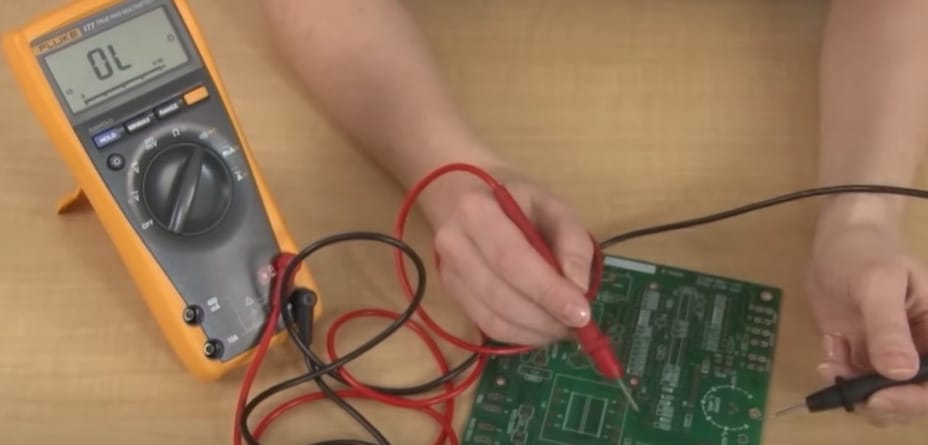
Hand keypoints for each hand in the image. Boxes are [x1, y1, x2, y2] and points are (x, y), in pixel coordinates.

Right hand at [422, 161, 593, 345]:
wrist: (466, 196)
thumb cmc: (518, 200)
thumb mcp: (554, 205)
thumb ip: (572, 241)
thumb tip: (579, 288)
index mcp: (477, 211)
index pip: (511, 258)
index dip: (547, 291)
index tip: (580, 313)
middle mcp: (454, 243)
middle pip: (499, 294)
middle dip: (543, 317)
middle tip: (578, 327)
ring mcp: (447, 272)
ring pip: (491, 317)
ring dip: (533, 331)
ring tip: (563, 328)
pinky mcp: (451, 293)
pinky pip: (486, 325)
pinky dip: (519, 334)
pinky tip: (541, 329)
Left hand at [806, 195, 927, 425]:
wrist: (838, 239)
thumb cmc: (866, 253)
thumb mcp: (879, 284)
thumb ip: (888, 327)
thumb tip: (900, 372)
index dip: (914, 400)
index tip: (879, 399)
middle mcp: (918, 350)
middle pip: (912, 398)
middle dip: (881, 402)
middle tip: (848, 390)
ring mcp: (888, 354)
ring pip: (881, 395)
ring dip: (854, 389)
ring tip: (832, 362)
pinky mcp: (861, 352)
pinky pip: (853, 378)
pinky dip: (838, 374)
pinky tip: (828, 350)